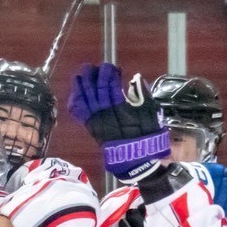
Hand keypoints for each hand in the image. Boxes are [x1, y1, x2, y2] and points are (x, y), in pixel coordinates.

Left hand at [67, 63, 167, 181]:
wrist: (136, 159)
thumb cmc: (146, 134)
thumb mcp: (151, 113)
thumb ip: (143, 95)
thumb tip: (136, 78)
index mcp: (121, 108)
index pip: (111, 86)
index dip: (110, 74)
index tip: (113, 67)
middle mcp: (106, 113)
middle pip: (95, 90)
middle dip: (94, 75)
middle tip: (94, 67)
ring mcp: (96, 121)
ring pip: (84, 99)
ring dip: (81, 84)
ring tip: (81, 74)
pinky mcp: (90, 128)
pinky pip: (79, 113)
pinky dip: (75, 101)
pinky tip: (75, 91)